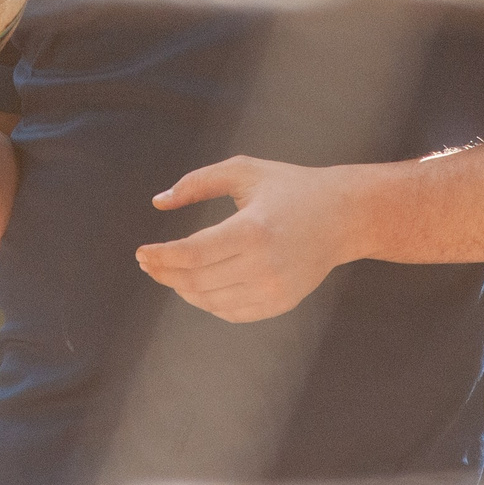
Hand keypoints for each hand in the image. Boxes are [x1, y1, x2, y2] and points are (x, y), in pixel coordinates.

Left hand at [134, 155, 367, 322]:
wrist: (343, 216)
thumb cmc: (289, 187)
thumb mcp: (244, 172)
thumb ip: (198, 182)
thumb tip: (158, 202)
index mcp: (253, 229)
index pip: (193, 255)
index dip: (161, 257)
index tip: (140, 252)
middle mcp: (264, 265)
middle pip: (196, 281)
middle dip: (164, 273)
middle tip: (147, 263)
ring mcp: (274, 289)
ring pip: (210, 301)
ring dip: (182, 289)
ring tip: (168, 272)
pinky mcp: (280, 303)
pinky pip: (231, 312)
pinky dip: (207, 302)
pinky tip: (196, 286)